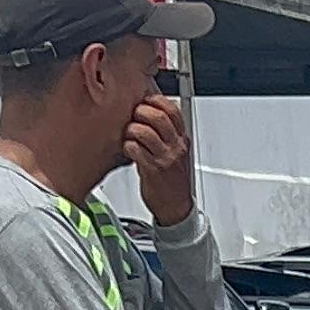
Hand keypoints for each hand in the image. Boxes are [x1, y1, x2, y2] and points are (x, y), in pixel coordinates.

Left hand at [124, 94, 195, 225]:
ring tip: (129, 135)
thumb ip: (168, 134)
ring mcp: (164, 159)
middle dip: (140, 112)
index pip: (173, 110)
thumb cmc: (172, 181)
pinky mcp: (152, 171)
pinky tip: (128, 149)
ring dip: (131, 130)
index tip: (145, 102)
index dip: (155, 101)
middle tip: (133, 117)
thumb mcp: (177, 154)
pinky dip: (127, 146)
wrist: (176, 208)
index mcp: (182, 140)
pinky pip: (135, 150)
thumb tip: (150, 114)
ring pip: (144, 132)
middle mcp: (175, 147)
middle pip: (158, 117)